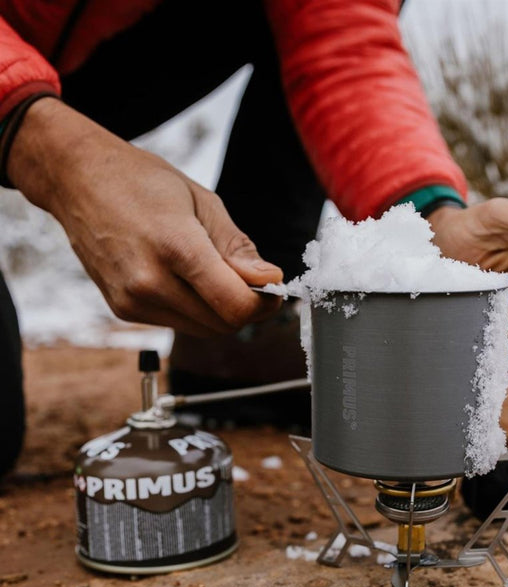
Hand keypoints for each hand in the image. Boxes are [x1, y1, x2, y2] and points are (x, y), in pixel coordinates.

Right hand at [7, 98, 282, 335]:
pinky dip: (195, 309)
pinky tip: (185, 278)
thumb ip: (238, 248)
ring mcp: (133, 301)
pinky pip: (179, 323)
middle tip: (252, 281)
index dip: (264, 304)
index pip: (235, 306)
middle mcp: (149, 282)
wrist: (76, 180)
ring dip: (221, 311)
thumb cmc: (143, 182)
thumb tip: (270, 280)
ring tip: (214, 272)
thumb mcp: (203, 202)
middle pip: (223, 324)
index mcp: (175, 247)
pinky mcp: (124, 310)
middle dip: (246, 308)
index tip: (274, 289)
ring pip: (203, 329)